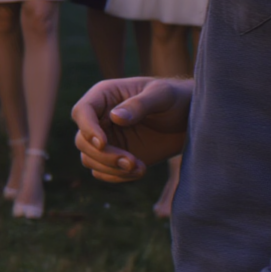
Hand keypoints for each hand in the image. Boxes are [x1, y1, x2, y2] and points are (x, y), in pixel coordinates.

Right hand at [72, 76, 191, 181]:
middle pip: (82, 141)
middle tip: (130, 161)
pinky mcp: (115, 157)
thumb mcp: (161, 95)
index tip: (104, 143)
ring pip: (89, 159)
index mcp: (105, 96)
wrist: (188, 119)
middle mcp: (100, 118)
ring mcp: (107, 139)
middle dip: (103, 155)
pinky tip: (140, 171)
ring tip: (139, 167)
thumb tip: (115, 117)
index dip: (87, 128)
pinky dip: (117, 177)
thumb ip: (139, 105)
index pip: (82, 111)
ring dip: (111, 168)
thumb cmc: (175, 99)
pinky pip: (102, 172)